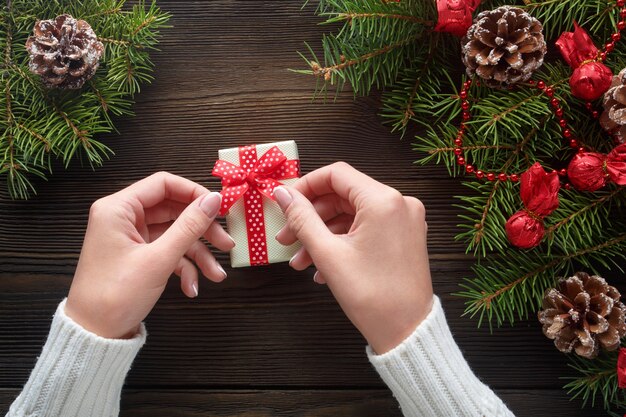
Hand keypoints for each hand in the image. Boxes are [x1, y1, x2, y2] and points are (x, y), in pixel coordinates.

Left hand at [65, 172, 233, 338]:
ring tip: (216, 275)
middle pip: (174, 211)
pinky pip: (168, 252)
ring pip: (175, 234)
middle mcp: (124, 218)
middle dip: (202, 230)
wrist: (93, 335)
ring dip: (198, 255)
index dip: (194, 192)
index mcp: (118, 209)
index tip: (220, 207)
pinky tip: (191, 288)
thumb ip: (189, 226)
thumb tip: (214, 199)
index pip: (163, 184)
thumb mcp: (159, 259)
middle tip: (227, 245)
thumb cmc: (116, 295)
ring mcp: (132, 238)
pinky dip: (183, 268)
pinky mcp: (138, 256)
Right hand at [274, 163, 432, 353]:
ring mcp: (405, 221)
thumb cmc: (371, 295)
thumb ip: (302, 218)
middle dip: (310, 217)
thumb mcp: (328, 254)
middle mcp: (399, 203)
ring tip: (299, 261)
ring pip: (352, 216)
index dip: (305, 186)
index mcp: (383, 200)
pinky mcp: (405, 237)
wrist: (407, 332)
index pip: (336, 174)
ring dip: (323, 235)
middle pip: (343, 196)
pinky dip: (343, 243)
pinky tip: (321, 268)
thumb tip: (282, 193)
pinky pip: (367, 229)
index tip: (284, 202)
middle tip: (285, 238)